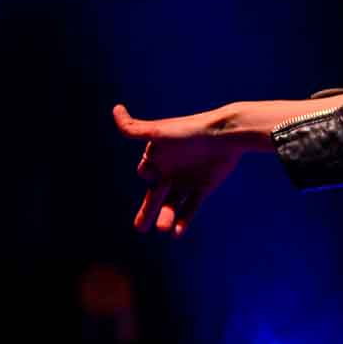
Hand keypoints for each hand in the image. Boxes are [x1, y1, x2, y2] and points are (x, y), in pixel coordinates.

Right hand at [112, 102, 265, 235]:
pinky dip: (184, 221)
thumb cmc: (190, 130)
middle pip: (154, 195)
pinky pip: (191, 207)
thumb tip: (115, 109)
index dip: (146, 172)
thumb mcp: (158, 131)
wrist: (226, 134)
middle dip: (146, 211)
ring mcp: (187, 180)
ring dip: (165, 217)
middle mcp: (171, 170)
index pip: (144, 171)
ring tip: (162, 229)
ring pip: (171, 204)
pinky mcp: (204, 187)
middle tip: (139, 229)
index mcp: (159, 157)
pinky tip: (176, 234)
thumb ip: (133, 128)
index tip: (152, 170)